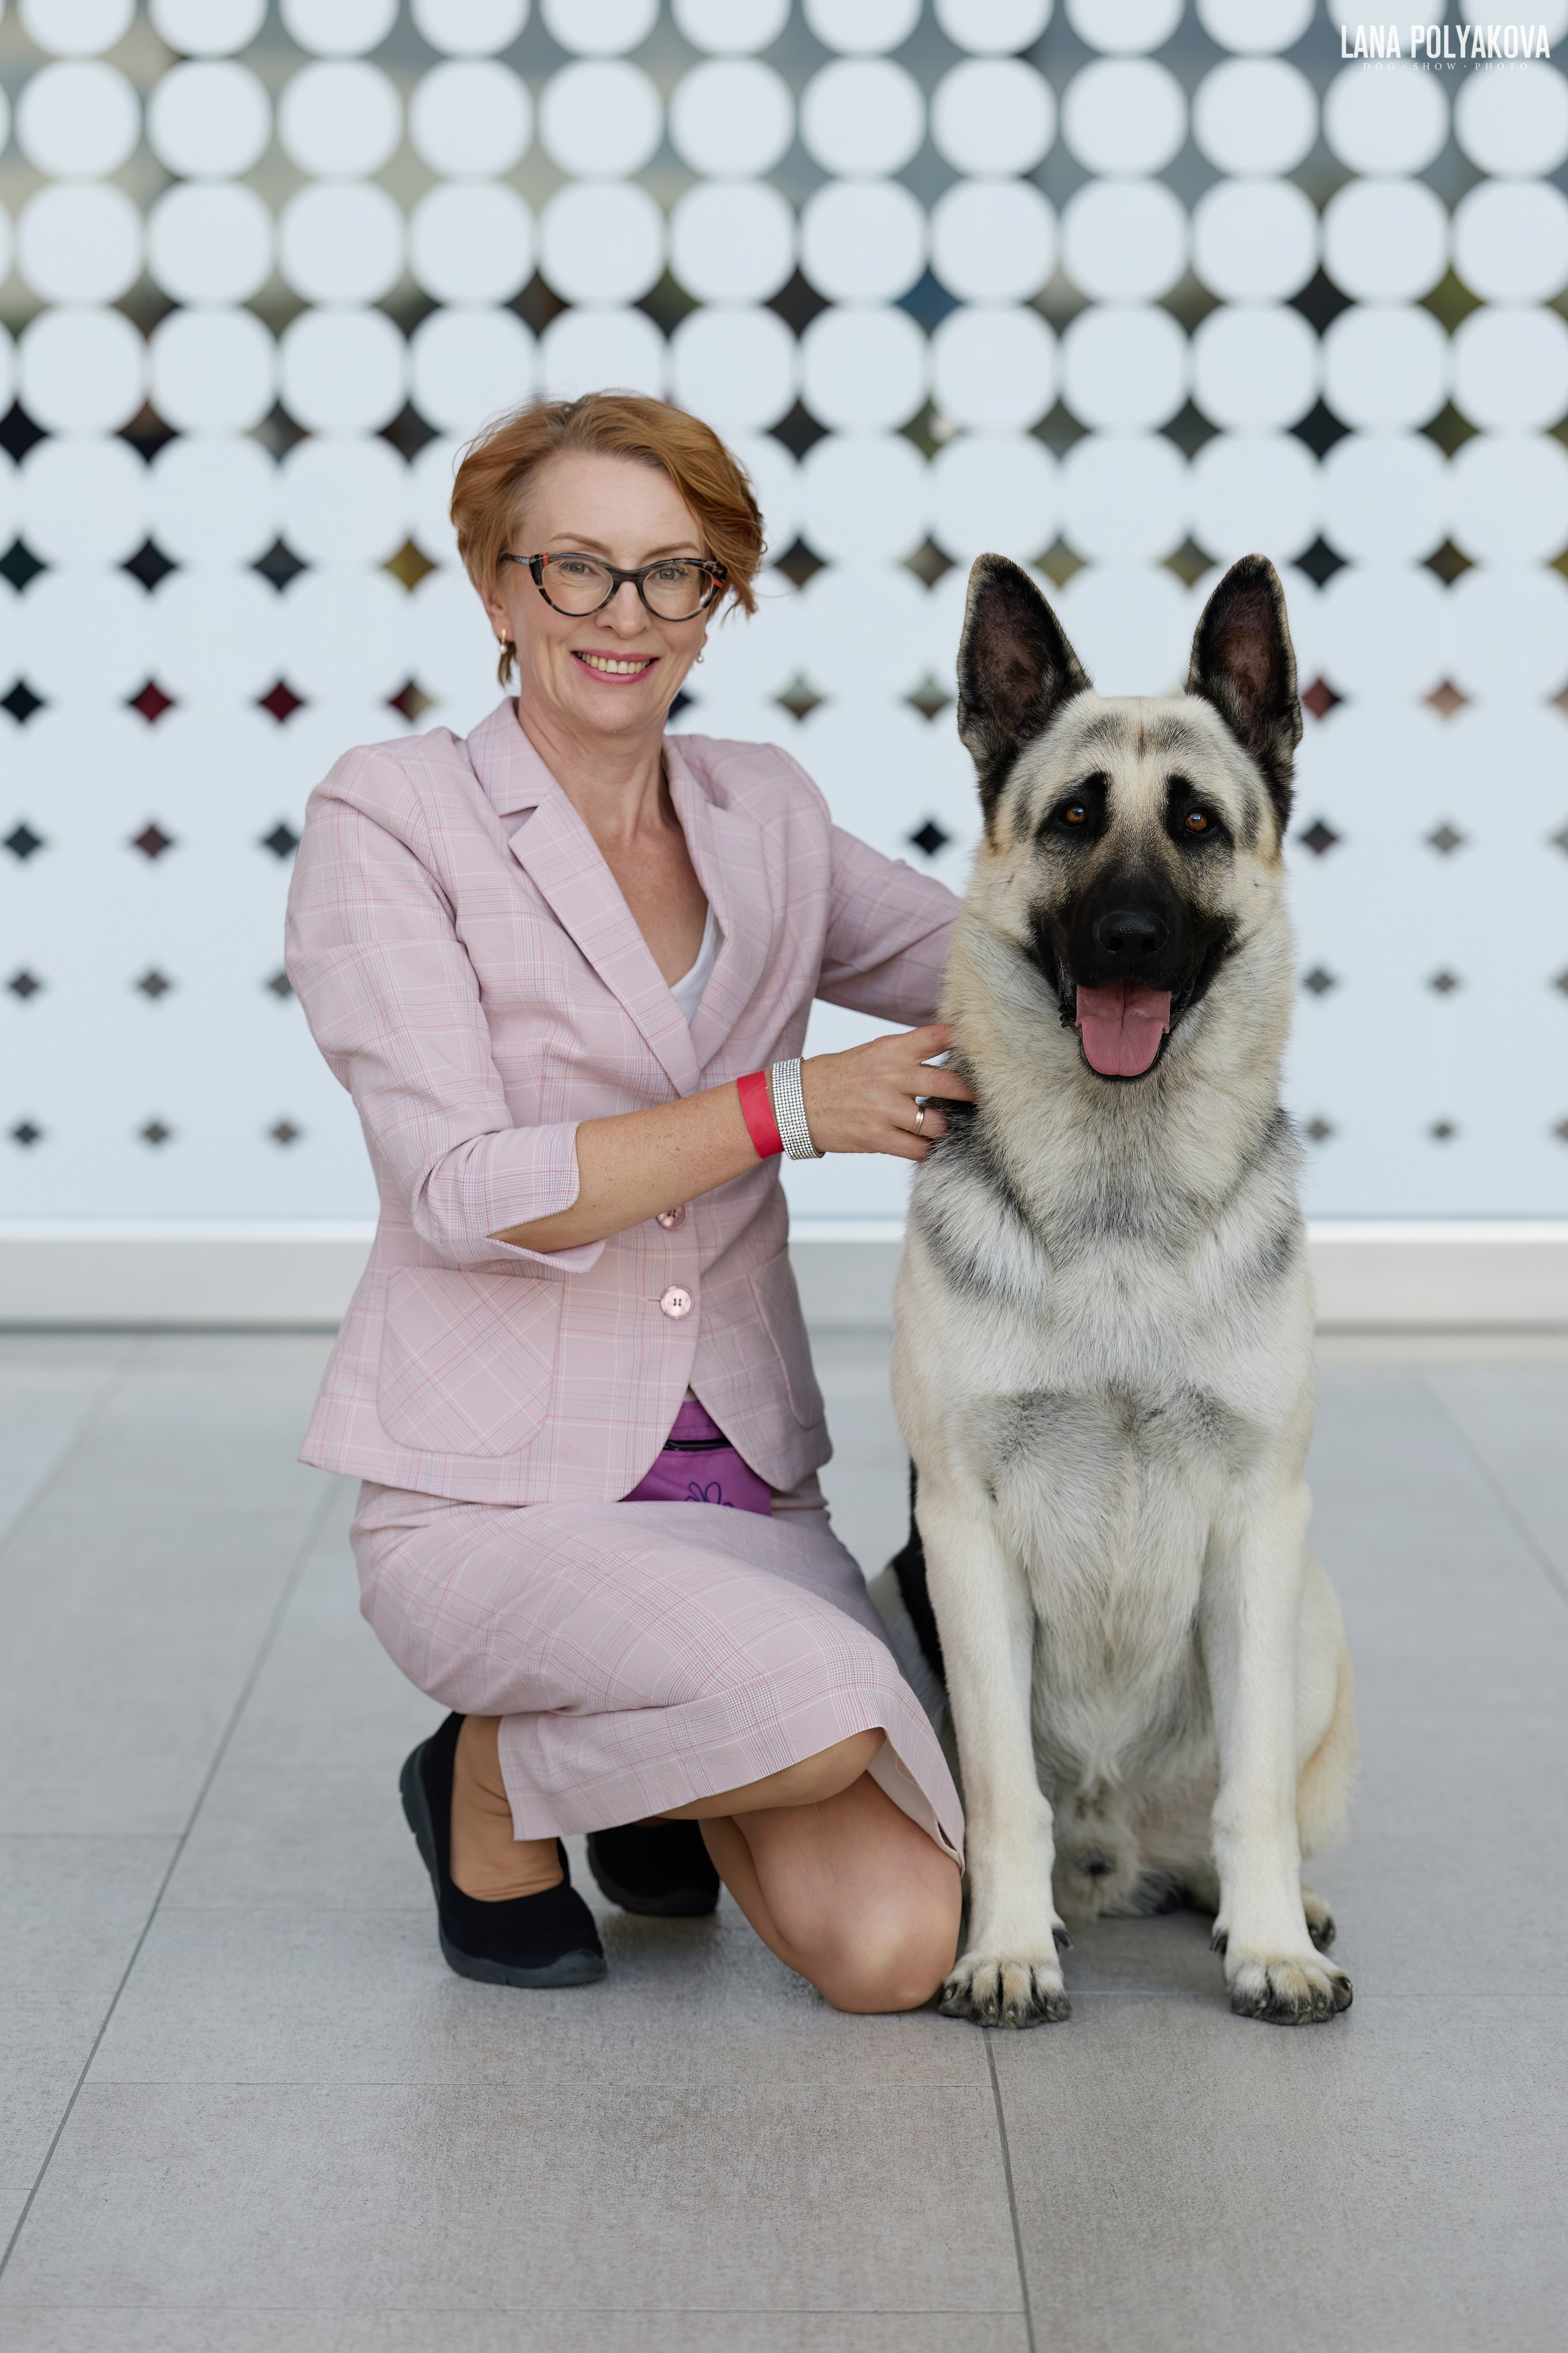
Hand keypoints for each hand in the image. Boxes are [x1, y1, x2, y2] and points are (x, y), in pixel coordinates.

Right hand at [799, 1024, 974, 1160]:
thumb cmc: (837, 1077)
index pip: (937, 1037)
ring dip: (941, 1126)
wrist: (796, 1103)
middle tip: (978, 1097)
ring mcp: (885, 1109)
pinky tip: (918, 1143)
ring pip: (937, 1123)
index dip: (965, 1040)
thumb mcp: (871, 1054)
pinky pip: (918, 1149)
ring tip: (936, 1125)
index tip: (984, 1045)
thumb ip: (906, 1054)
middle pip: (948, 1083)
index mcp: (890, 1050)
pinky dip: (923, 1148)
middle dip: (969, 1092)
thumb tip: (948, 1051)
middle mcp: (891, 1077)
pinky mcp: (877, 1138)